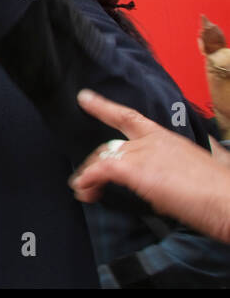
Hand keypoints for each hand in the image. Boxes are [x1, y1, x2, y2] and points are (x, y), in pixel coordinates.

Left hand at [70, 89, 229, 243]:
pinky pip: (101, 170)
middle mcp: (151, 141)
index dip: (104, 107)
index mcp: (167, 138)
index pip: (130, 117)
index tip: (85, 97)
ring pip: (103, 157)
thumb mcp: (196, 170)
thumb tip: (172, 181)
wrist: (229, 200)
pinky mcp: (134, 169)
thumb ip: (176, 168)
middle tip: (86, 178)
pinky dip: (88, 180)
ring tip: (83, 189)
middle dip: (96, 162)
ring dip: (89, 174)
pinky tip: (85, 190)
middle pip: (111, 144)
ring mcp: (142, 153)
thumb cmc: (219, 190)